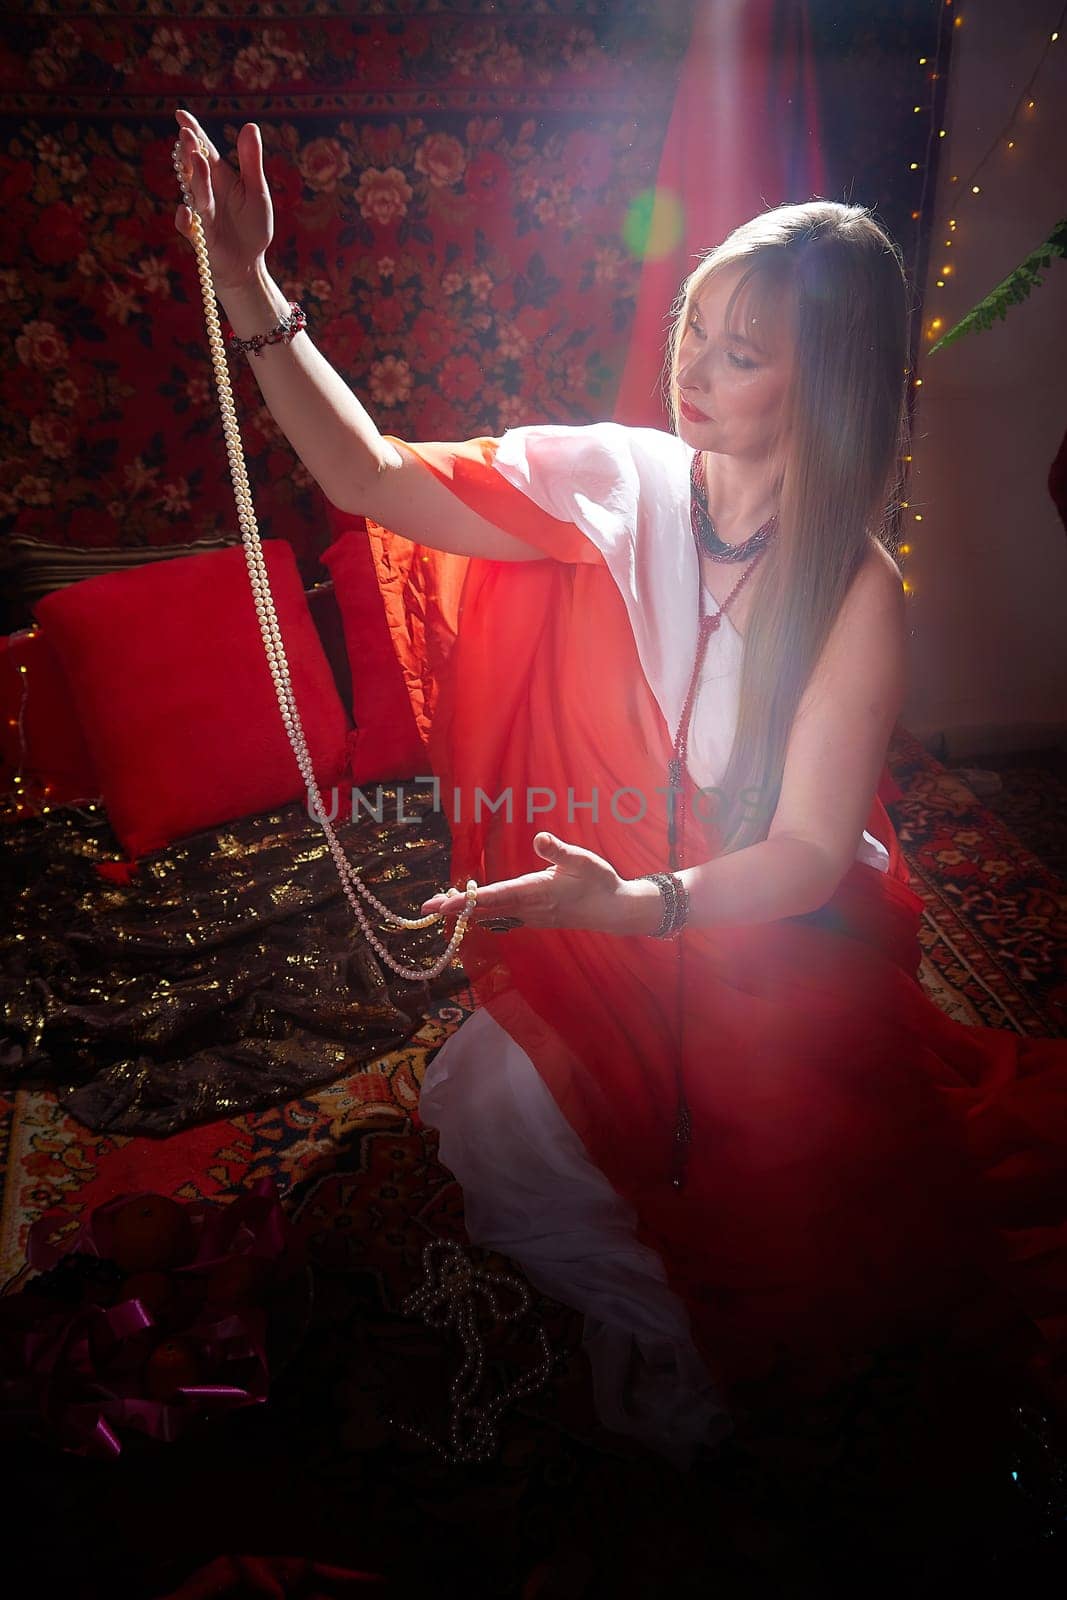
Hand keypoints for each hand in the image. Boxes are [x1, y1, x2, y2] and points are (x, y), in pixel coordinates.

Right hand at [173, 109, 273, 290]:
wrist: (248, 264)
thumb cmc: (254, 227)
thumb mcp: (257, 192)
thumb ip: (251, 161)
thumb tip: (250, 125)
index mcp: (221, 177)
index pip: (204, 150)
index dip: (193, 132)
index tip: (180, 115)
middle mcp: (207, 191)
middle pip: (195, 167)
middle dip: (189, 151)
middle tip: (186, 135)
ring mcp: (201, 213)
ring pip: (194, 192)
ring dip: (194, 178)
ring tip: (195, 161)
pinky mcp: (199, 236)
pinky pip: (187, 226)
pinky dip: (185, 221)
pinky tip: (188, 213)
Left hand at [420, 832, 636, 933]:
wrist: (613, 910)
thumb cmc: (599, 881)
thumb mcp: (582, 860)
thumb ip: (558, 851)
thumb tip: (539, 838)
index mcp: (536, 892)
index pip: (496, 896)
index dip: (470, 901)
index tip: (446, 903)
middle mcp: (528, 908)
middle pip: (485, 910)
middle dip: (457, 908)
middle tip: (427, 907)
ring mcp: (530, 917)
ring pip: (491, 916)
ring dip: (467, 912)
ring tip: (441, 906)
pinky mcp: (533, 918)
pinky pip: (501, 918)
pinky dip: (482, 915)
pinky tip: (471, 912)